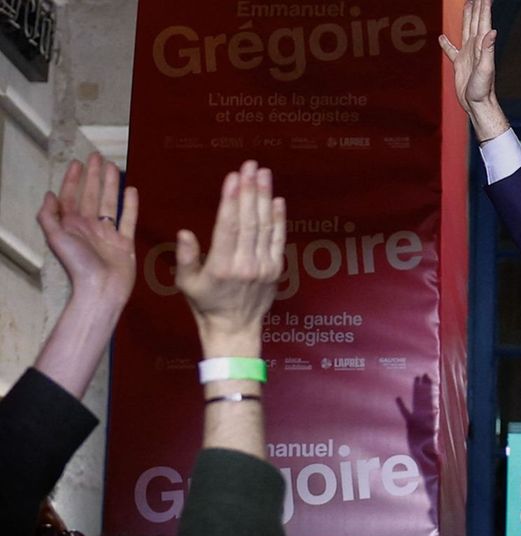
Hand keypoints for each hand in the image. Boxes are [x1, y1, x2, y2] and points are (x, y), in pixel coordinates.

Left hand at [37, 153, 137, 306]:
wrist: (101, 288)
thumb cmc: (78, 265)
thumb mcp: (56, 238)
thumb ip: (49, 216)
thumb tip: (50, 194)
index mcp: (72, 224)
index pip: (71, 195)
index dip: (73, 178)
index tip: (78, 162)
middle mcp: (89, 226)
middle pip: (91, 194)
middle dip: (93, 175)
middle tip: (97, 156)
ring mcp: (108, 233)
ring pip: (110, 203)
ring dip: (111, 184)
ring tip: (113, 167)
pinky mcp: (125, 242)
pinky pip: (128, 219)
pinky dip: (131, 205)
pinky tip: (132, 190)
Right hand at [175, 161, 285, 357]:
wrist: (235, 327)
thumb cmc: (206, 304)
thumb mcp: (186, 283)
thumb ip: (187, 257)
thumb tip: (185, 232)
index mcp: (222, 266)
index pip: (229, 227)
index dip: (232, 200)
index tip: (233, 178)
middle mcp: (246, 265)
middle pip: (249, 221)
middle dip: (250, 190)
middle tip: (250, 166)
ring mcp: (264, 266)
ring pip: (265, 226)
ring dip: (265, 198)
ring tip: (263, 174)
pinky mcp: (275, 269)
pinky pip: (278, 239)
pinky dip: (278, 218)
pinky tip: (276, 200)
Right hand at [439, 0, 508, 139]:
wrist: (477, 105)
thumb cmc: (483, 90)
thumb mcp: (485, 69)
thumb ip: (488, 50)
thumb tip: (491, 31)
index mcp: (480, 47)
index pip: (483, 22)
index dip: (483, 8)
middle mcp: (475, 48)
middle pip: (475, 22)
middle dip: (477, 7)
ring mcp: (467, 55)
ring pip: (466, 30)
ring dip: (467, 17)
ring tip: (467, 4)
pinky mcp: (459, 64)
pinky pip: (451, 51)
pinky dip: (446, 44)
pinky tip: (442, 38)